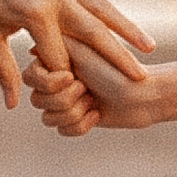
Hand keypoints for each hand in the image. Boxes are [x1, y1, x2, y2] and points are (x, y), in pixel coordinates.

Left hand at [0, 0, 155, 111]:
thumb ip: (3, 69)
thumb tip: (14, 105)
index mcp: (35, 16)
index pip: (59, 57)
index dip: (65, 78)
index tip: (75, 93)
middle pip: (94, 34)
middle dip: (118, 58)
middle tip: (140, 78)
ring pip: (104, 8)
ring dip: (127, 27)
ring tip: (149, 48)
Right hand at [29, 49, 176, 133]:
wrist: (146, 96)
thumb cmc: (118, 71)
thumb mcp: (85, 52)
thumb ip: (55, 46)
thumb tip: (30, 50)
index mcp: (57, 59)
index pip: (30, 78)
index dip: (50, 83)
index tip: (73, 78)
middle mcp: (58, 78)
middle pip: (37, 101)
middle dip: (64, 100)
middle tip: (87, 90)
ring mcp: (67, 99)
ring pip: (47, 119)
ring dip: (73, 114)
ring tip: (94, 103)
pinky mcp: (77, 117)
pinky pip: (62, 130)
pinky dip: (81, 126)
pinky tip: (98, 114)